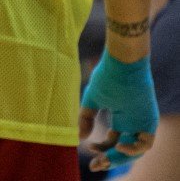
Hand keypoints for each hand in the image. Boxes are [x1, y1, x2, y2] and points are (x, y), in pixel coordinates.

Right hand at [79, 52, 157, 170]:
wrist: (122, 63)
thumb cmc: (107, 77)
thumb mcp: (92, 99)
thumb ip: (85, 118)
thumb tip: (80, 137)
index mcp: (121, 118)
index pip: (113, 141)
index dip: (101, 149)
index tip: (87, 148)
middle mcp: (133, 123)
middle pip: (124, 150)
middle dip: (109, 159)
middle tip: (95, 165)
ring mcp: (142, 123)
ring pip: (135, 150)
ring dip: (120, 158)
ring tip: (105, 158)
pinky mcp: (149, 120)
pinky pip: (146, 143)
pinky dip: (134, 148)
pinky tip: (119, 146)